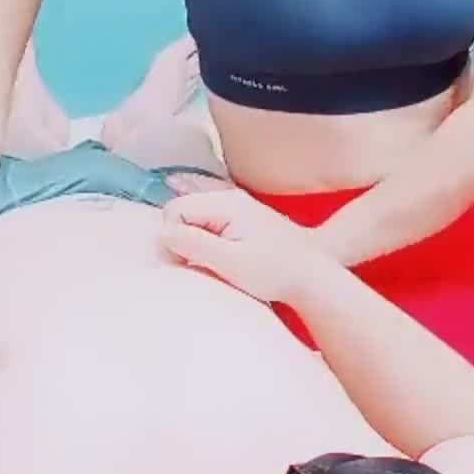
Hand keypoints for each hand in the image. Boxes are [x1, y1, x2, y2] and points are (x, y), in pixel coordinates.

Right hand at [160, 189, 326, 304]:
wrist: (311, 275)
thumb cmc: (275, 271)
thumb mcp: (231, 262)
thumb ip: (194, 244)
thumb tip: (162, 235)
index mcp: (227, 204)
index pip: (174, 210)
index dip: (171, 238)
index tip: (184, 262)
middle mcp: (230, 198)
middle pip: (182, 209)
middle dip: (179, 236)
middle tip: (193, 264)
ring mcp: (235, 206)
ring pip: (193, 214)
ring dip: (190, 237)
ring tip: (202, 260)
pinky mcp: (240, 218)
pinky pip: (207, 218)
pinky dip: (199, 232)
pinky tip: (199, 246)